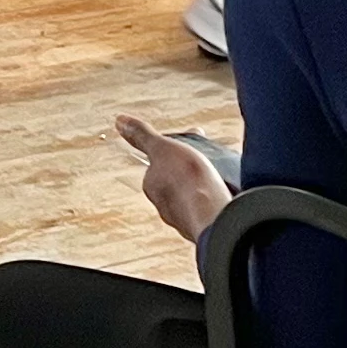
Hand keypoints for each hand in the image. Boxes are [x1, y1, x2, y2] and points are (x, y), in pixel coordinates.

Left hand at [115, 115, 233, 245]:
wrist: (214, 216)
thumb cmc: (186, 182)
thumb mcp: (163, 148)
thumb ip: (142, 136)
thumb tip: (119, 121)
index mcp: (153, 185)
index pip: (162, 163)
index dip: (179, 149)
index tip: (197, 139)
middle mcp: (166, 206)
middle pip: (179, 180)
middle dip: (192, 167)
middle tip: (212, 156)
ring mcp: (187, 219)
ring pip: (196, 196)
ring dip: (206, 185)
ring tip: (222, 175)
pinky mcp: (207, 226)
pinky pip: (211, 209)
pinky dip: (217, 200)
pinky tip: (227, 194)